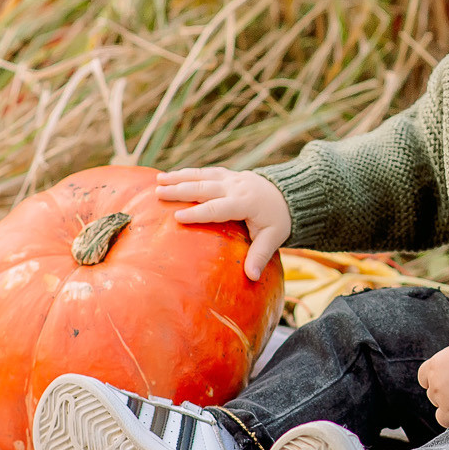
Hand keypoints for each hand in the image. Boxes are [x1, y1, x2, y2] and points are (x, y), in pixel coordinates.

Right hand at [155, 167, 291, 279]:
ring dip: (180, 177)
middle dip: (181, 190)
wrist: (290, 195)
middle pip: (205, 187)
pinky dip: (189, 173)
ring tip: (158, 180)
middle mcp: (237, 187)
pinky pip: (206, 172)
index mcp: (246, 202)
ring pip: (203, 175)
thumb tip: (251, 277)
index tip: (177, 217)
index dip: (198, 213)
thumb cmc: (279, 220)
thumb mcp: (274, 238)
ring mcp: (232, 178)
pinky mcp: (229, 175)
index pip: (218, 208)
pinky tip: (172, 175)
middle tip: (159, 193)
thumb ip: (260, 256)